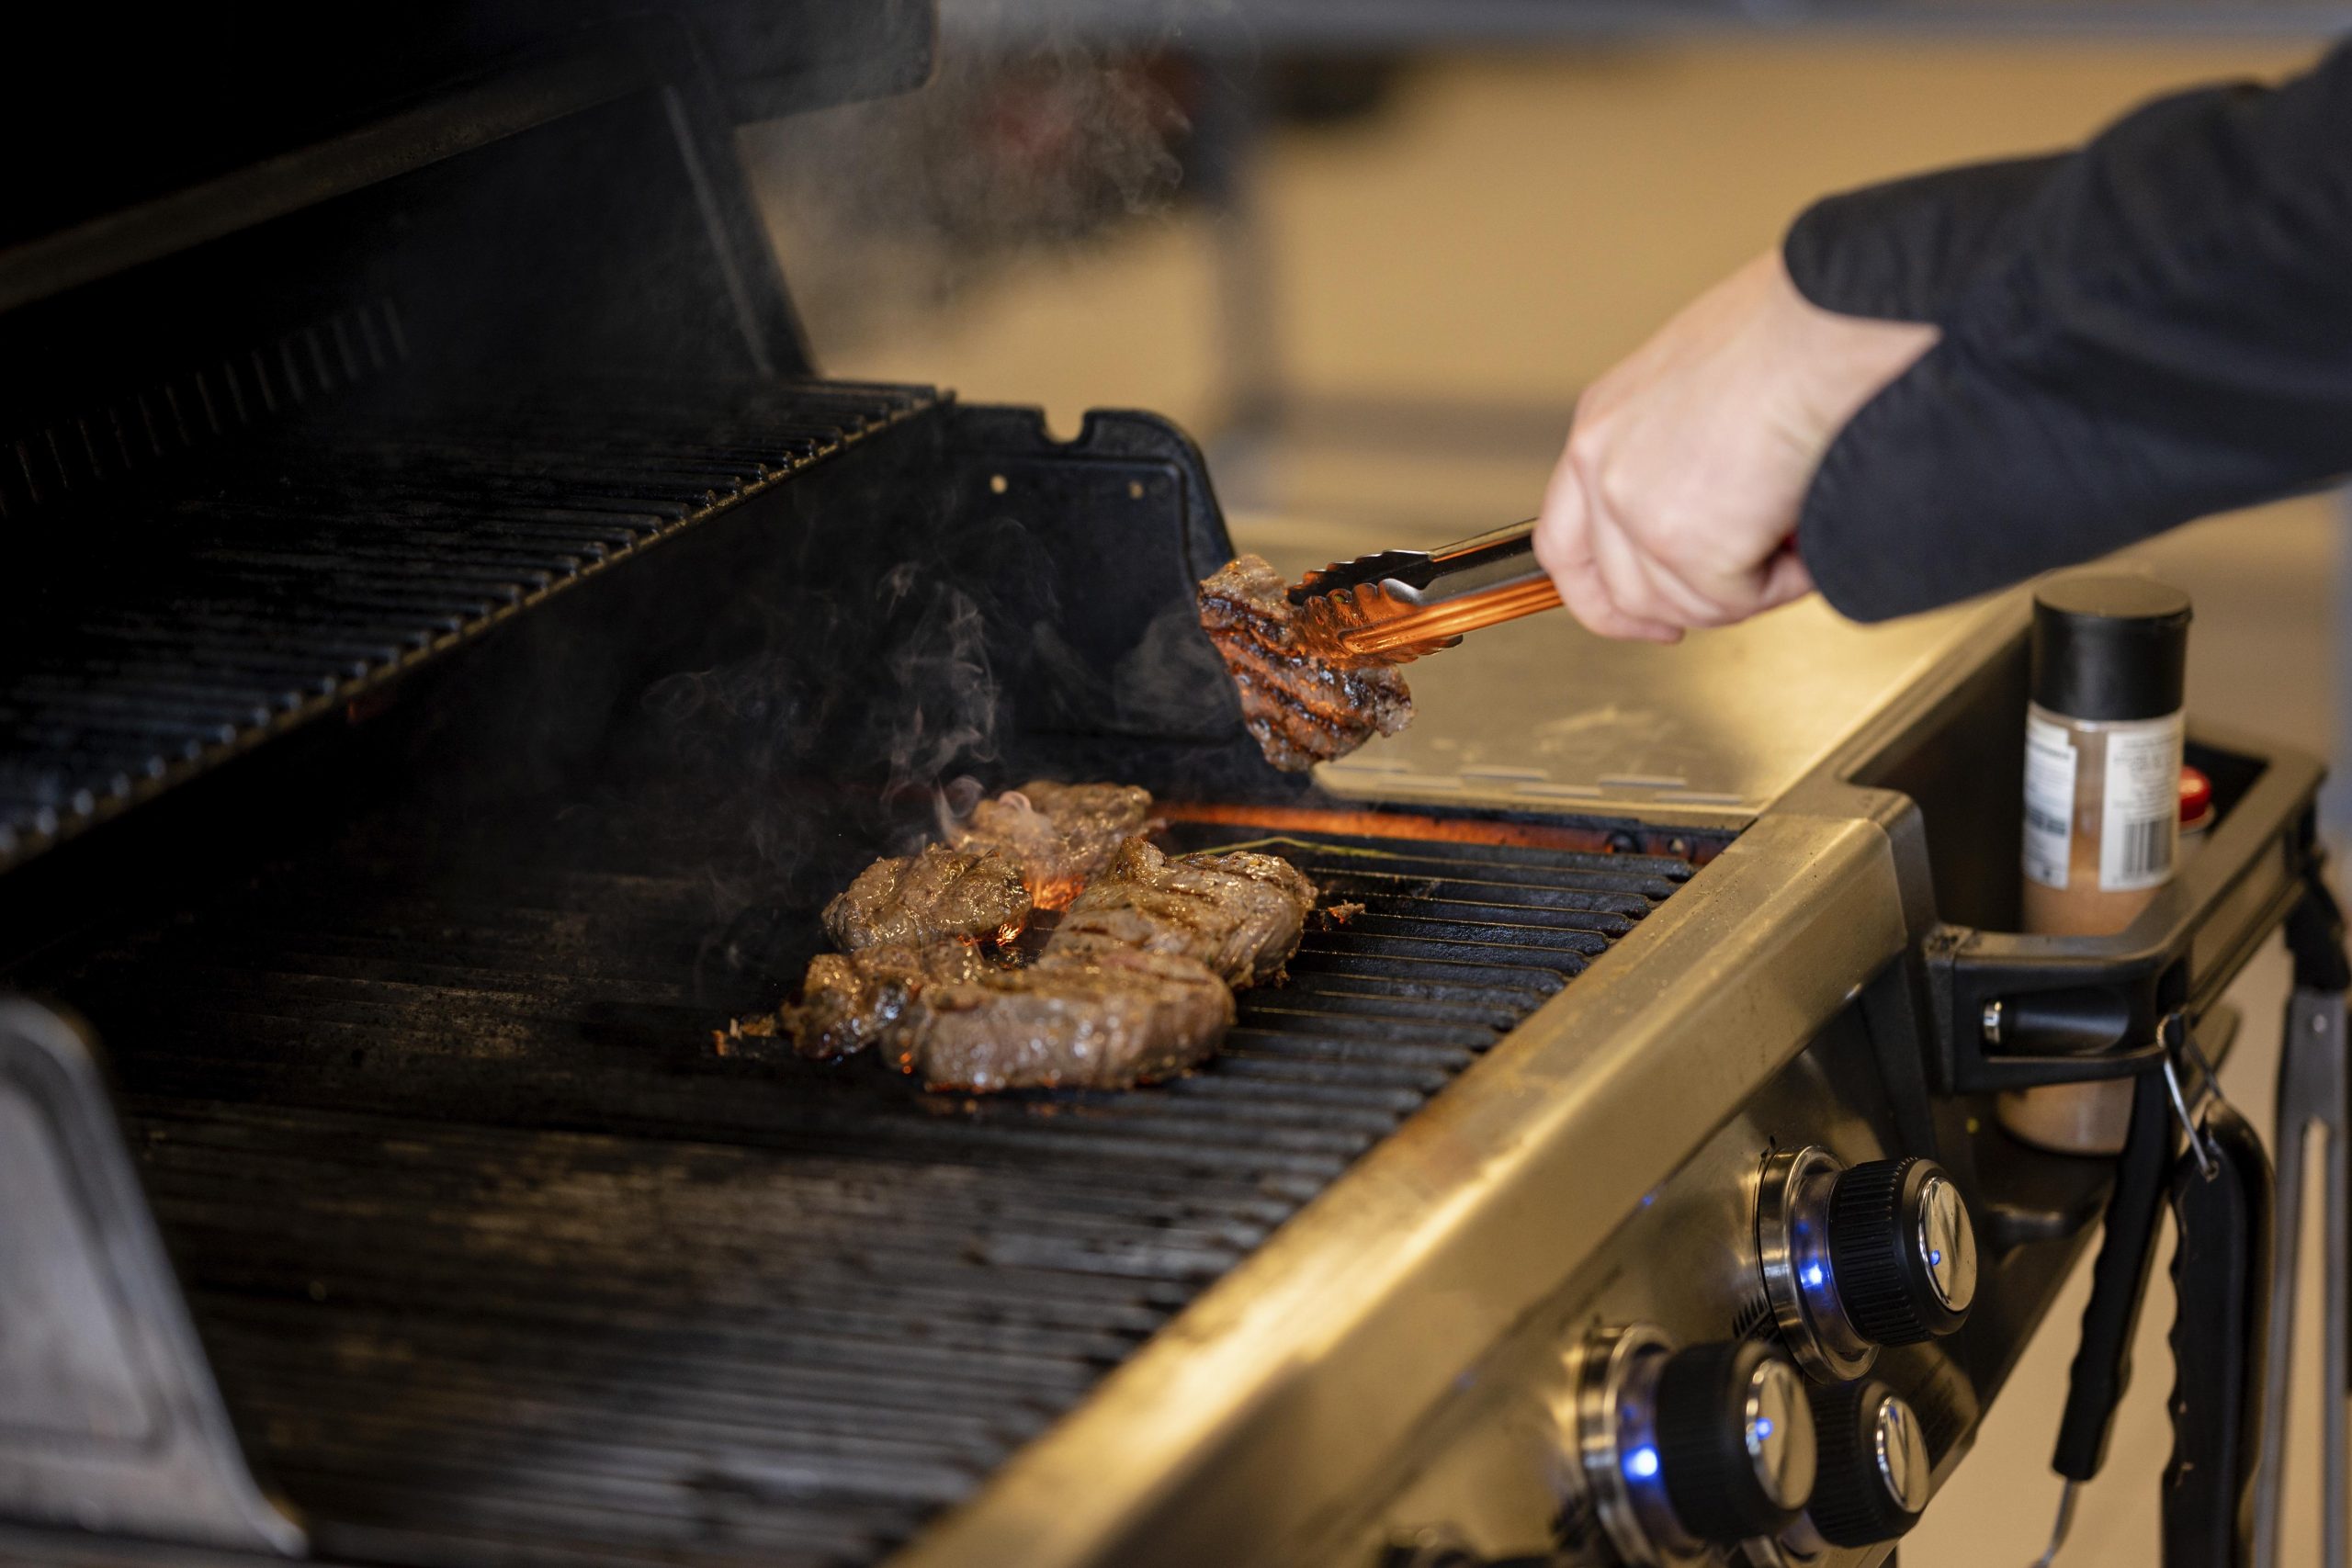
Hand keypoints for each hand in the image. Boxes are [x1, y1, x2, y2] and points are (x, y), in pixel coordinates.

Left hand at [1532, 250, 1938, 641]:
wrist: (1834, 321)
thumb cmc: (1798, 329)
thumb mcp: (1702, 384)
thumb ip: (1680, 451)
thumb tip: (1713, 507)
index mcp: (1602, 425)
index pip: (1565, 544)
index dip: (1602, 598)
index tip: (1646, 618)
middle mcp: (1602, 466)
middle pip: (1620, 590)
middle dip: (1689, 607)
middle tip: (1746, 593)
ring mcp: (1636, 508)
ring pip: (1683, 604)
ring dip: (1748, 587)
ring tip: (1797, 532)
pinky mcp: (1687, 542)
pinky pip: (1735, 601)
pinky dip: (1783, 582)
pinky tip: (1806, 533)